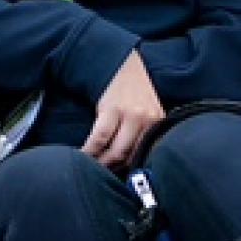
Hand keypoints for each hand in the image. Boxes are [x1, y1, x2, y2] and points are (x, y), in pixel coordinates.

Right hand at [82, 51, 163, 168]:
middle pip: (130, 156)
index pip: (145, 154)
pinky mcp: (112, 109)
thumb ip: (144, 132)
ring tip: (91, 167)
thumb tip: (131, 161)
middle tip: (101, 174)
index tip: (118, 177)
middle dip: (114, 169)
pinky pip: (99, 138)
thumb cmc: (133, 91)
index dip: (130, 169)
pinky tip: (83, 154)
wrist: (121, 64)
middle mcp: (148, 120)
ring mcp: (131, 115)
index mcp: (158, 123)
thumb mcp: (148, 111)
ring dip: (101, 163)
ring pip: (115, 151)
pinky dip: (90, 150)